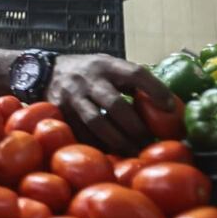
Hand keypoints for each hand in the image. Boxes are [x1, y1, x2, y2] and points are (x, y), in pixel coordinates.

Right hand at [46, 54, 174, 154]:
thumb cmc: (89, 72)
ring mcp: (72, 96)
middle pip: (115, 105)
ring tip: (132, 152)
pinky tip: (109, 152)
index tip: (170, 108)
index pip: (135, 74)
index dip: (155, 90)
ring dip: (118, 141)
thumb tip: (167, 106)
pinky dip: (97, 144)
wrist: (45, 70)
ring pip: (96, 122)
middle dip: (136, 127)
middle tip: (150, 142)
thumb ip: (131, 81)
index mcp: (106, 65)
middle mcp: (88, 79)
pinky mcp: (60, 111)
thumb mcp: (108, 66)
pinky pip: (80, 132)